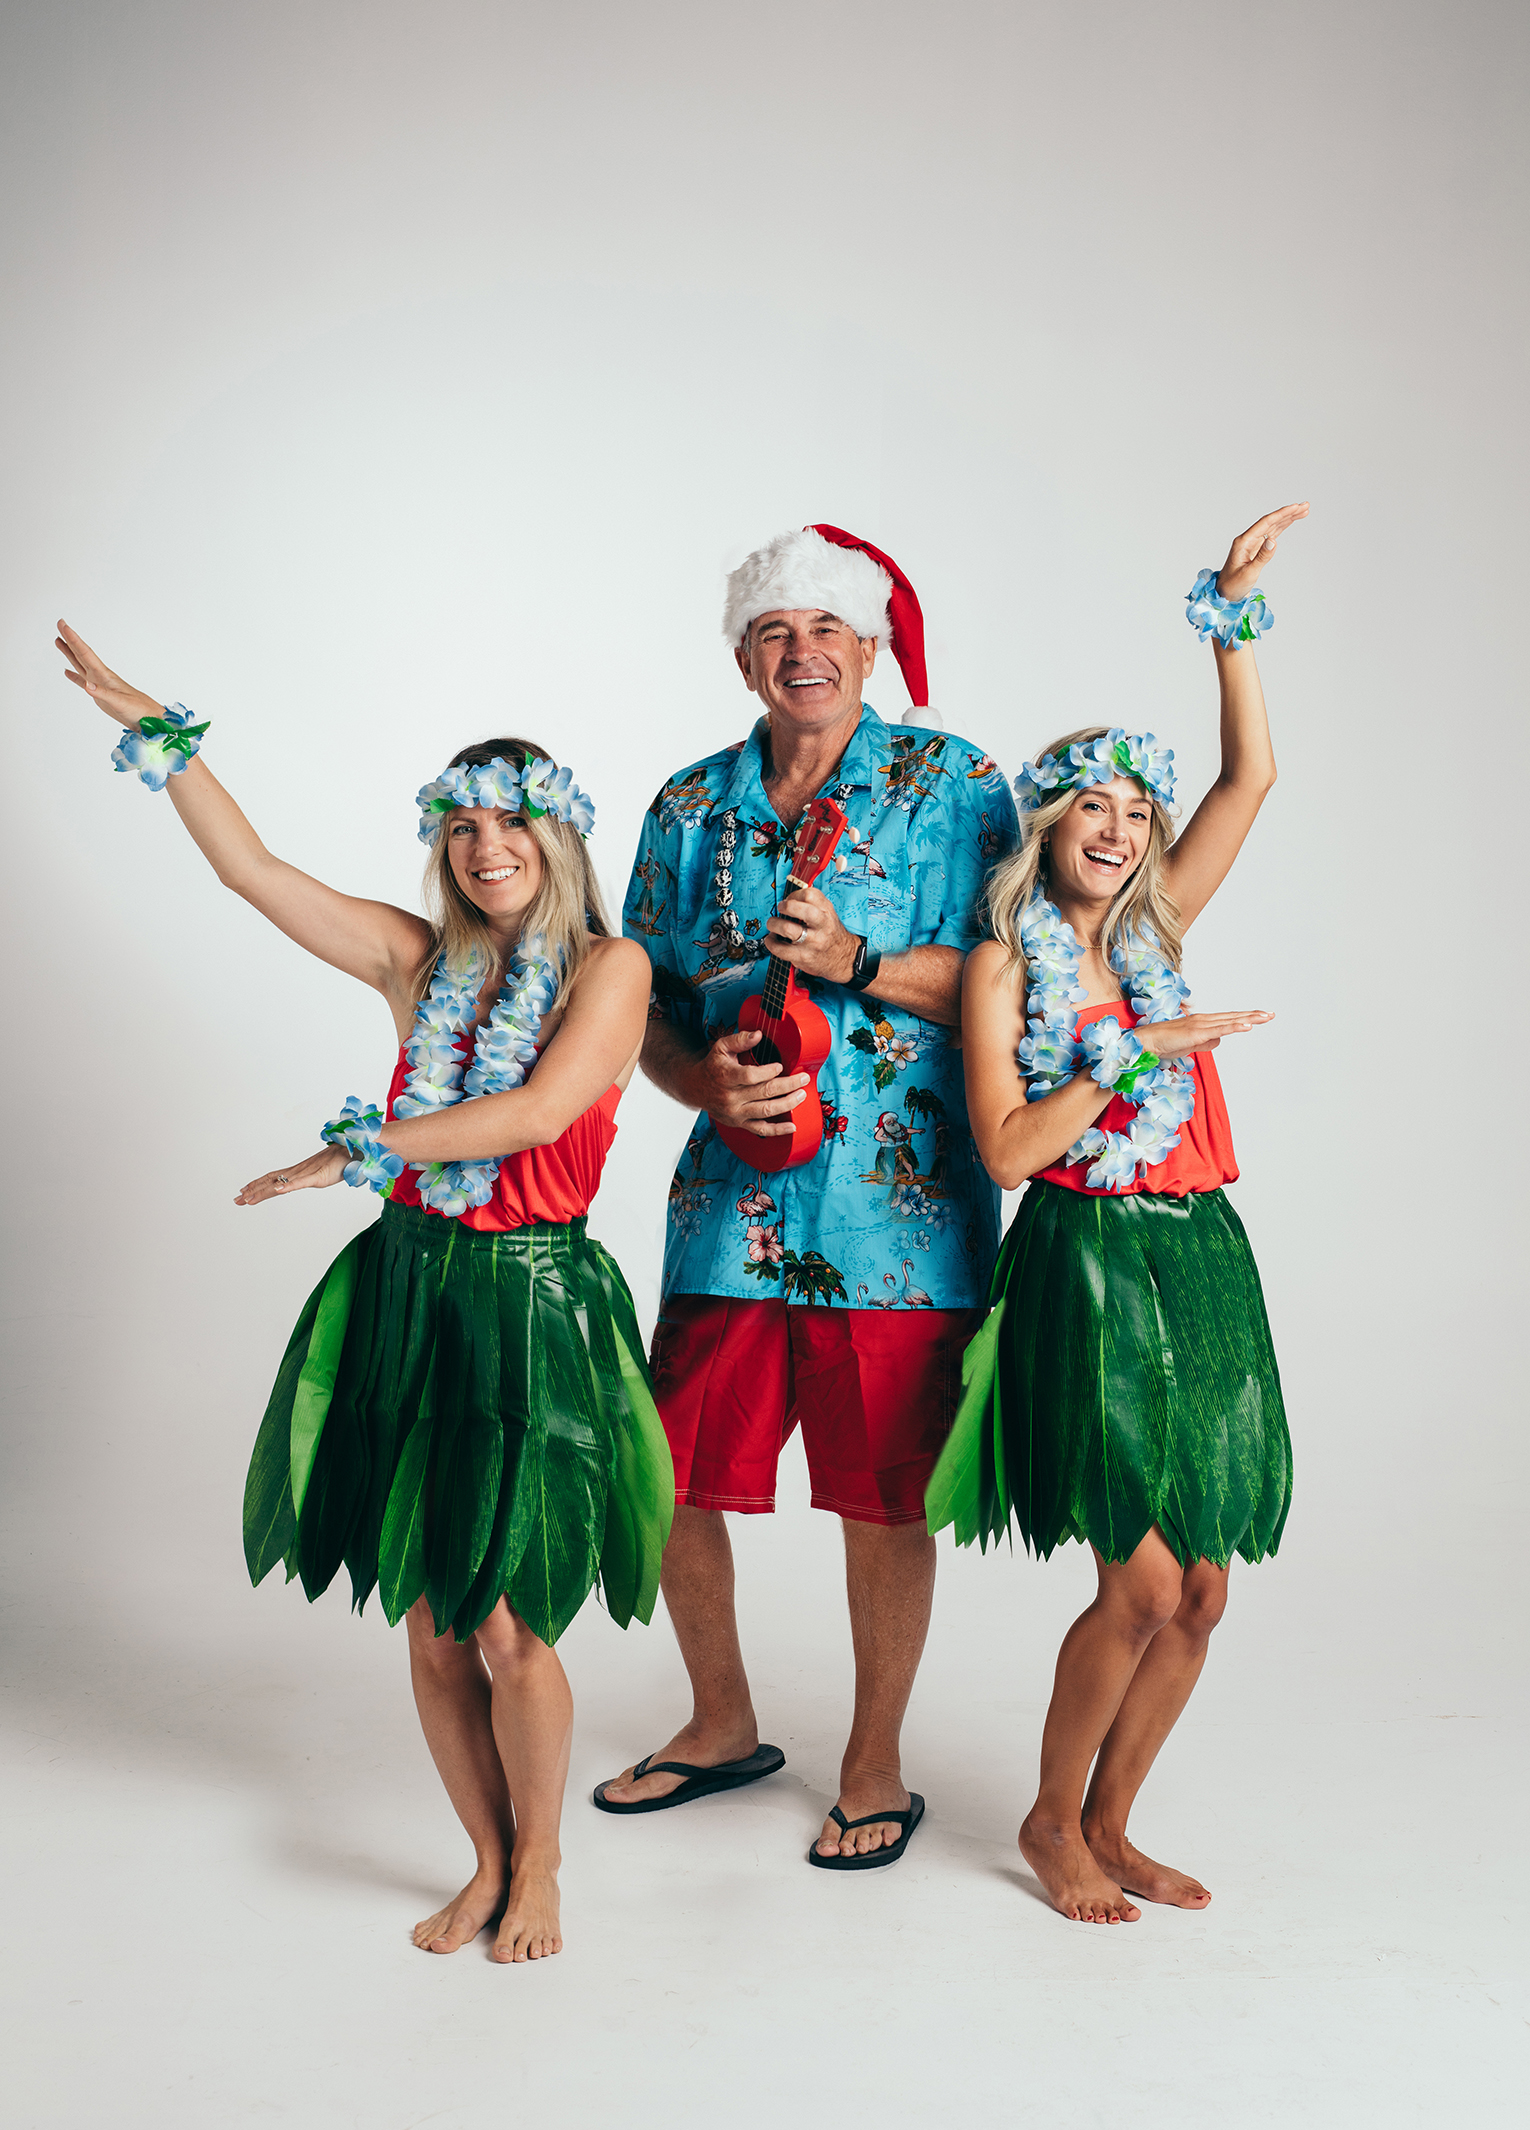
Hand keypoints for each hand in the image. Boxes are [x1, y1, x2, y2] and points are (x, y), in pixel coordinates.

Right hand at [55, 619, 162, 731]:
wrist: (149, 719)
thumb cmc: (138, 709)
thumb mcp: (120, 702)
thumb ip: (102, 694)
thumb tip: (86, 684)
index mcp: (104, 675)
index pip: (86, 653)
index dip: (73, 639)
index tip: (63, 625)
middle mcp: (101, 676)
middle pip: (81, 654)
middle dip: (70, 639)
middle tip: (60, 624)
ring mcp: (100, 684)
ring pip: (80, 664)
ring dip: (69, 653)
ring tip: (59, 641)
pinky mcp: (100, 695)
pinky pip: (82, 682)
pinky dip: (74, 677)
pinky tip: (67, 672)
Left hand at [235, 1145, 348, 1205]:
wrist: (355, 1150)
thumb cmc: (342, 1160)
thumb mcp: (324, 1172)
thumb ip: (316, 1176)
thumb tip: (313, 1177)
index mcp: (298, 1171)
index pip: (273, 1177)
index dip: (257, 1184)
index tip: (243, 1190)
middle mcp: (298, 1171)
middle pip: (271, 1181)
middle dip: (252, 1191)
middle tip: (236, 1200)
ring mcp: (306, 1173)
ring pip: (280, 1183)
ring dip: (262, 1191)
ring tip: (248, 1199)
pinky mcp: (317, 1177)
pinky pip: (299, 1183)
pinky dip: (286, 1187)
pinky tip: (277, 1191)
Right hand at [694, 1028, 808, 1138]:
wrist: (695, 1088)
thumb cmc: (712, 1066)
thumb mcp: (721, 1048)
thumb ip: (740, 1040)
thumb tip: (758, 1035)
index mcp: (726, 1076)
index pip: (751, 1076)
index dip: (768, 1072)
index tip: (780, 1066)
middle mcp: (730, 1097)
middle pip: (764, 1092)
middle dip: (788, 1085)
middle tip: (802, 1079)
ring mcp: (736, 1112)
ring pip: (766, 1111)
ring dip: (788, 1103)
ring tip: (801, 1095)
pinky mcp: (739, 1122)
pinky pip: (761, 1130)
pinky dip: (778, 1130)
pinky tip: (792, 1126)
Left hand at [765, 885, 857, 984]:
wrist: (844, 959)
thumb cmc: (830, 935)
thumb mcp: (828, 915)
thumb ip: (812, 905)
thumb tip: (787, 900)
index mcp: (827, 911)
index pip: (809, 894)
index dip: (794, 894)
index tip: (789, 899)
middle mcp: (822, 925)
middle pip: (800, 910)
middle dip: (785, 907)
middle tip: (780, 909)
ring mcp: (813, 942)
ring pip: (787, 929)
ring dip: (774, 924)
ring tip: (773, 924)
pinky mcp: (804, 957)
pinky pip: (780, 949)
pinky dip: (771, 942)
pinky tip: (773, 939)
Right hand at [1140, 1010, 1272, 1061]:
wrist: (1146, 1042)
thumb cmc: (1164, 1043)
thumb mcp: (1191, 1045)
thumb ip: (1205, 1042)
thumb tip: (1219, 1041)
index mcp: (1202, 1023)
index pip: (1228, 1019)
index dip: (1245, 1017)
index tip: (1260, 1017)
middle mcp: (1203, 1020)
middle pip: (1233, 1016)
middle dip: (1253, 1015)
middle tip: (1271, 1014)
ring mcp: (1200, 1024)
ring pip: (1230, 1020)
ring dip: (1249, 1018)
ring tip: (1265, 1017)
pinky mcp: (1197, 1032)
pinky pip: (1220, 1029)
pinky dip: (1235, 1026)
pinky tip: (1247, 1025)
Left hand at [1216, 504, 1308, 603]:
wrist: (1224, 593)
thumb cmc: (1233, 585)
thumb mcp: (1248, 573)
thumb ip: (1262, 557)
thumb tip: (1273, 540)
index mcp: (1244, 542)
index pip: (1265, 523)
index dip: (1281, 514)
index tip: (1295, 507)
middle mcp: (1248, 539)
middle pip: (1270, 521)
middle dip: (1288, 513)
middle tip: (1305, 506)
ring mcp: (1252, 543)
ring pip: (1272, 526)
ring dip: (1287, 518)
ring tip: (1303, 511)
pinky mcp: (1256, 549)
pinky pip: (1271, 534)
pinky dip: (1282, 527)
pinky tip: (1290, 521)